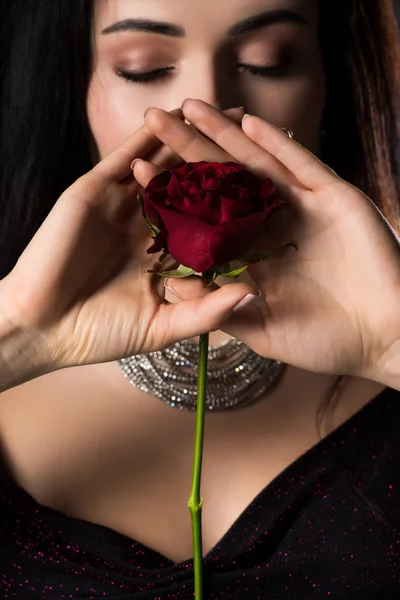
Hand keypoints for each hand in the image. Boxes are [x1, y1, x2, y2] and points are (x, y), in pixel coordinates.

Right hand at [0, 107, 256, 373]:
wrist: (44, 328)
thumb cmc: (101, 333)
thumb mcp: (164, 326)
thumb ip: (209, 311)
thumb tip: (254, 295)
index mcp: (169, 255)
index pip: (212, 225)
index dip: (243, 209)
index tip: (279, 193)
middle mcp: (150, 225)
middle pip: (194, 188)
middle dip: (226, 164)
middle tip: (262, 138)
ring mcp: (123, 205)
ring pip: (164, 165)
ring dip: (193, 139)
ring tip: (227, 113)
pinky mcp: (95, 190)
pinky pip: (127, 157)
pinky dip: (151, 137)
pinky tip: (178, 115)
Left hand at [133, 100, 399, 383]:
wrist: (382, 340)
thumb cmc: (323, 342)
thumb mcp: (260, 329)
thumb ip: (216, 307)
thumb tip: (168, 284)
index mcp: (252, 252)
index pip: (205, 216)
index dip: (172, 194)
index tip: (138, 171)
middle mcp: (273, 224)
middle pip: (224, 181)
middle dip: (189, 149)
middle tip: (155, 119)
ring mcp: (304, 208)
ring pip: (258, 165)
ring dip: (226, 135)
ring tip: (192, 106)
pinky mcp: (335, 198)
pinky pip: (303, 167)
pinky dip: (278, 145)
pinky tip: (249, 123)